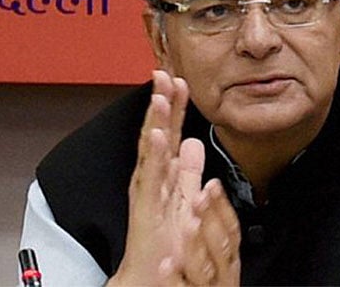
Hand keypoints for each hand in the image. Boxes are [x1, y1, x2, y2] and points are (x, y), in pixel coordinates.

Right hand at [108, 70, 240, 285]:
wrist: (154, 275)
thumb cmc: (168, 239)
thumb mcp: (184, 195)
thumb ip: (188, 170)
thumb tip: (194, 142)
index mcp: (164, 173)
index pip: (170, 133)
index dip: (174, 107)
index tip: (179, 80)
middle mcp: (152, 178)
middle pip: (157, 133)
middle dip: (161, 104)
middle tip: (164, 74)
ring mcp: (147, 192)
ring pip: (151, 151)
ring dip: (155, 122)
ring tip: (160, 95)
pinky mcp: (145, 210)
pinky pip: (150, 179)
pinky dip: (154, 155)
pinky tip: (156, 134)